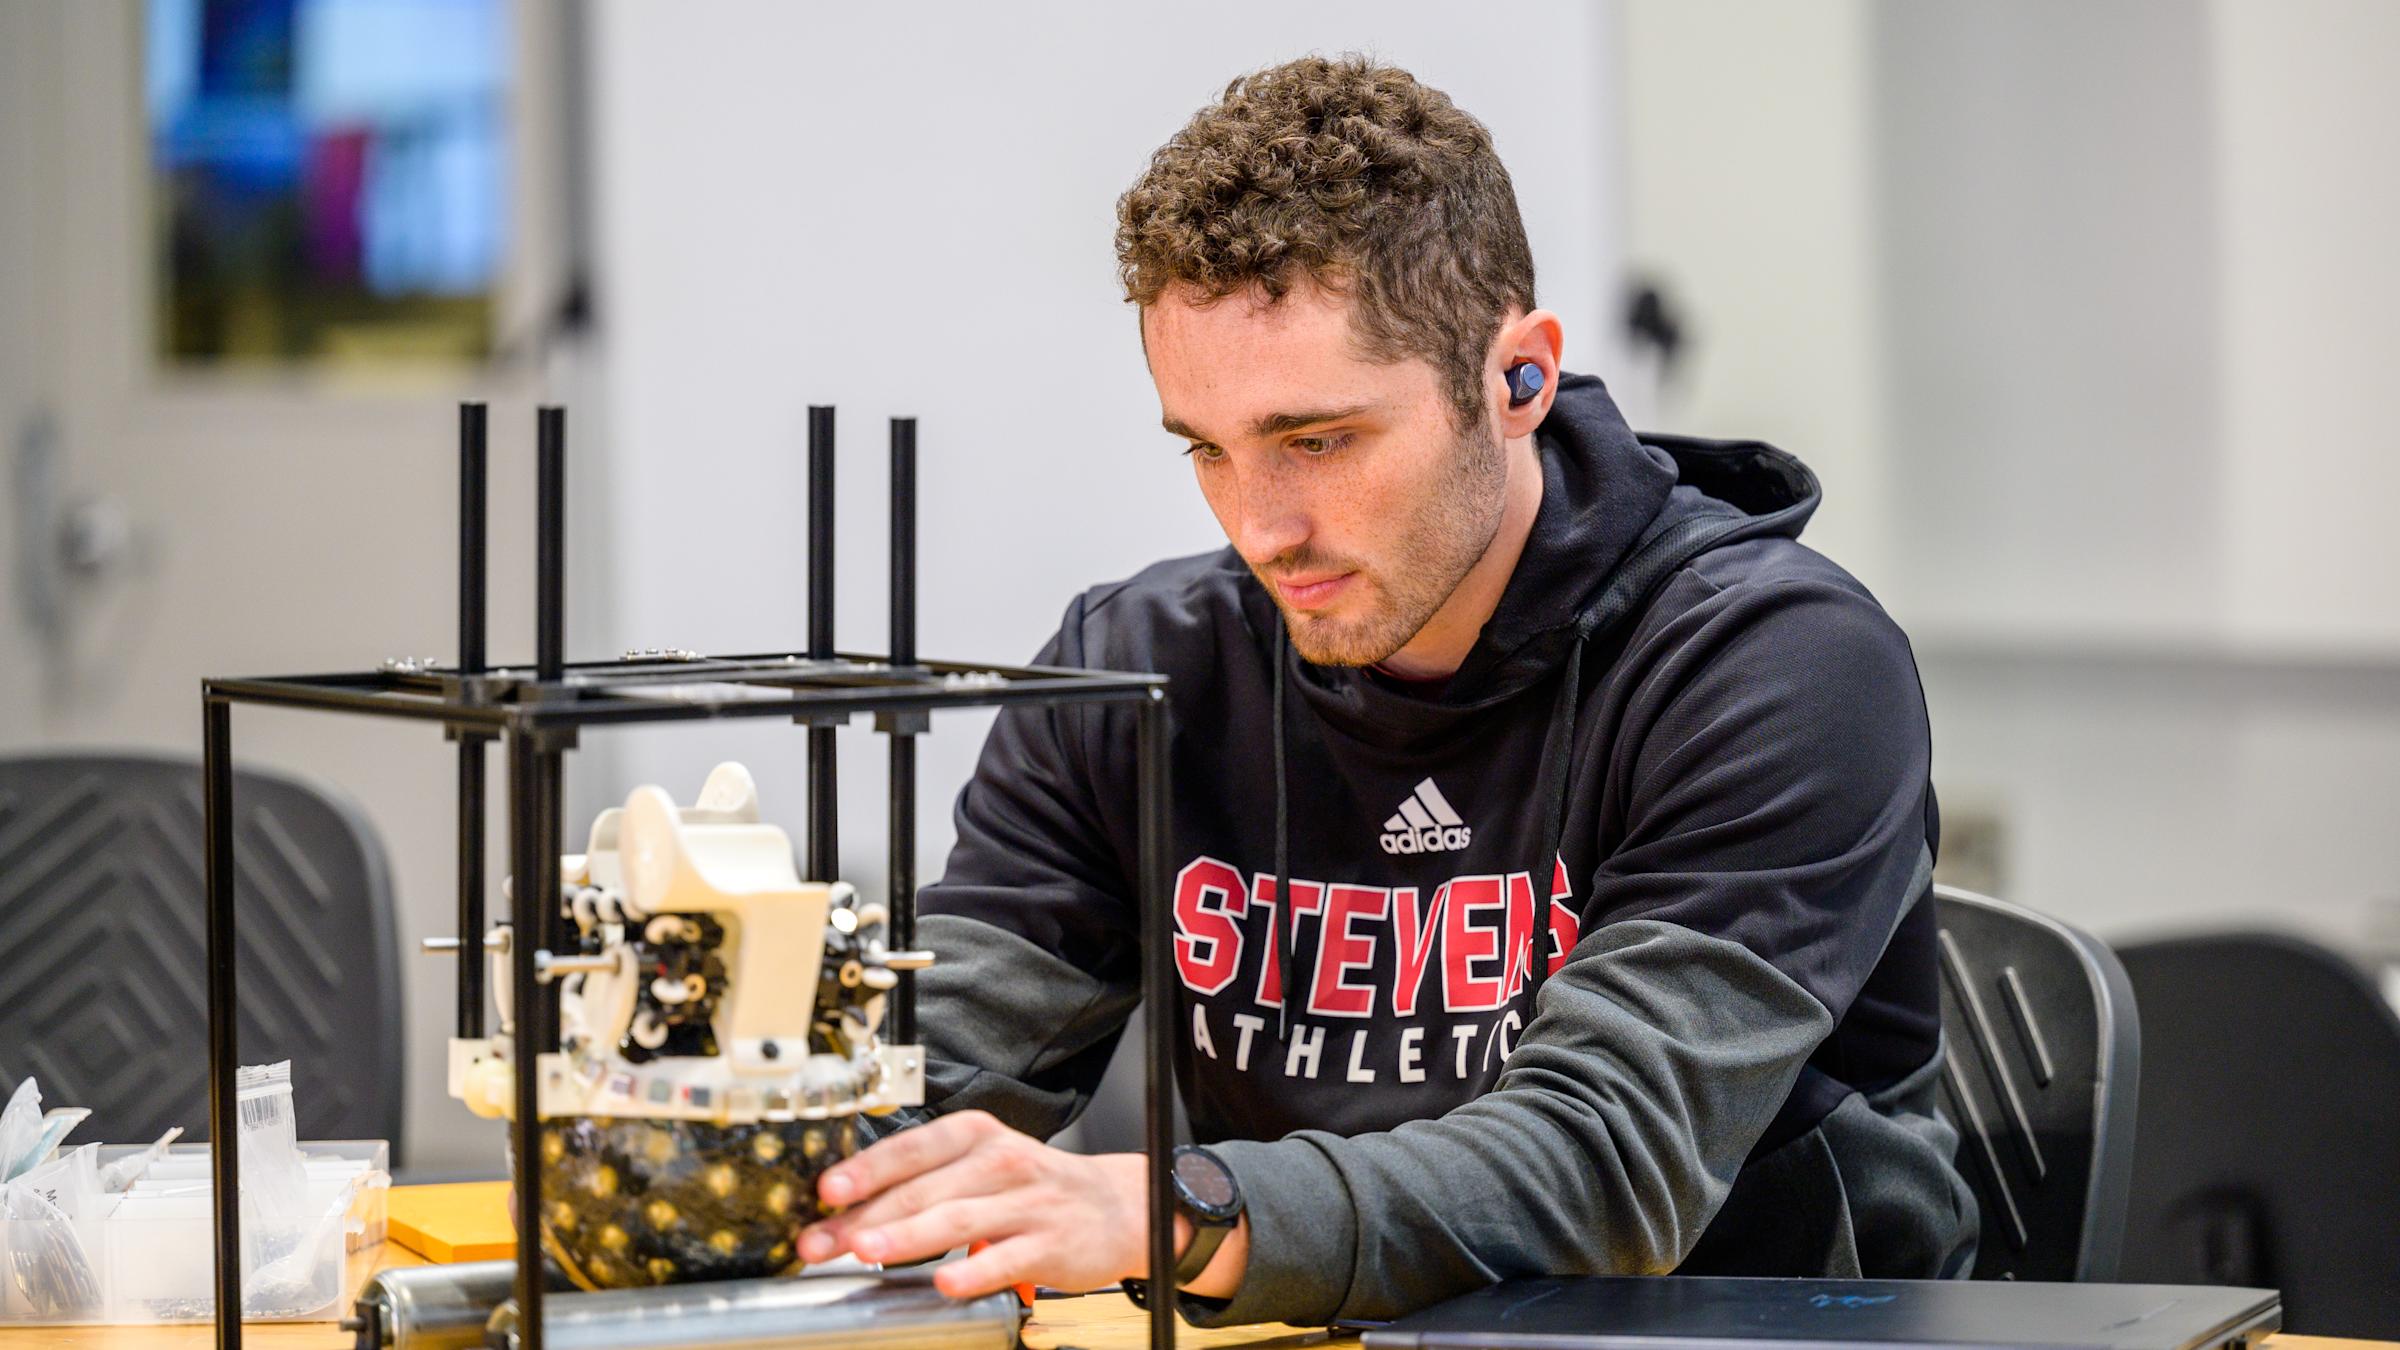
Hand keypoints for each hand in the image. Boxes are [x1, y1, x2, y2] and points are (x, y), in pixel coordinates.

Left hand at [797, 1110, 1176, 1298]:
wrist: (1117, 1205)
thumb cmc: (1033, 1186)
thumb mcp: (981, 1164)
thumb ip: (924, 1180)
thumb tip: (847, 1206)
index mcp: (975, 1136)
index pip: (911, 1148)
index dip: (866, 1169)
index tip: (826, 1191)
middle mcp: (999, 1162)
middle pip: (923, 1188)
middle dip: (866, 1216)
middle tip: (823, 1240)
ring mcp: (1026, 1202)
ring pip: (958, 1217)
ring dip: (907, 1235)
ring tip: (867, 1250)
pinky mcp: (1049, 1242)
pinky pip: (1006, 1256)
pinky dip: (975, 1269)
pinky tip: (946, 1281)